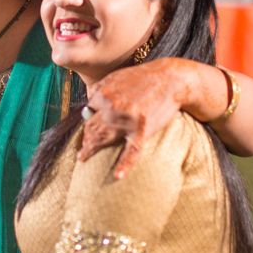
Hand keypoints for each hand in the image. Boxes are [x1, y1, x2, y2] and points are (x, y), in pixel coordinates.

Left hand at [78, 59, 183, 178]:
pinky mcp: (142, 131)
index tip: (84, 132)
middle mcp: (112, 107)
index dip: (85, 123)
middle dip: (85, 139)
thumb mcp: (116, 77)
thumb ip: (100, 89)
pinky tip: (117, 176)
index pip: (88, 113)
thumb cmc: (143, 78)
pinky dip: (124, 165)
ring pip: (104, 139)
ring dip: (91, 149)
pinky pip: (131, 152)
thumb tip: (88, 105)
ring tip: (84, 157)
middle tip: (82, 150)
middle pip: (92, 128)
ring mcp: (127, 120)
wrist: (171, 79)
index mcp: (104, 94)